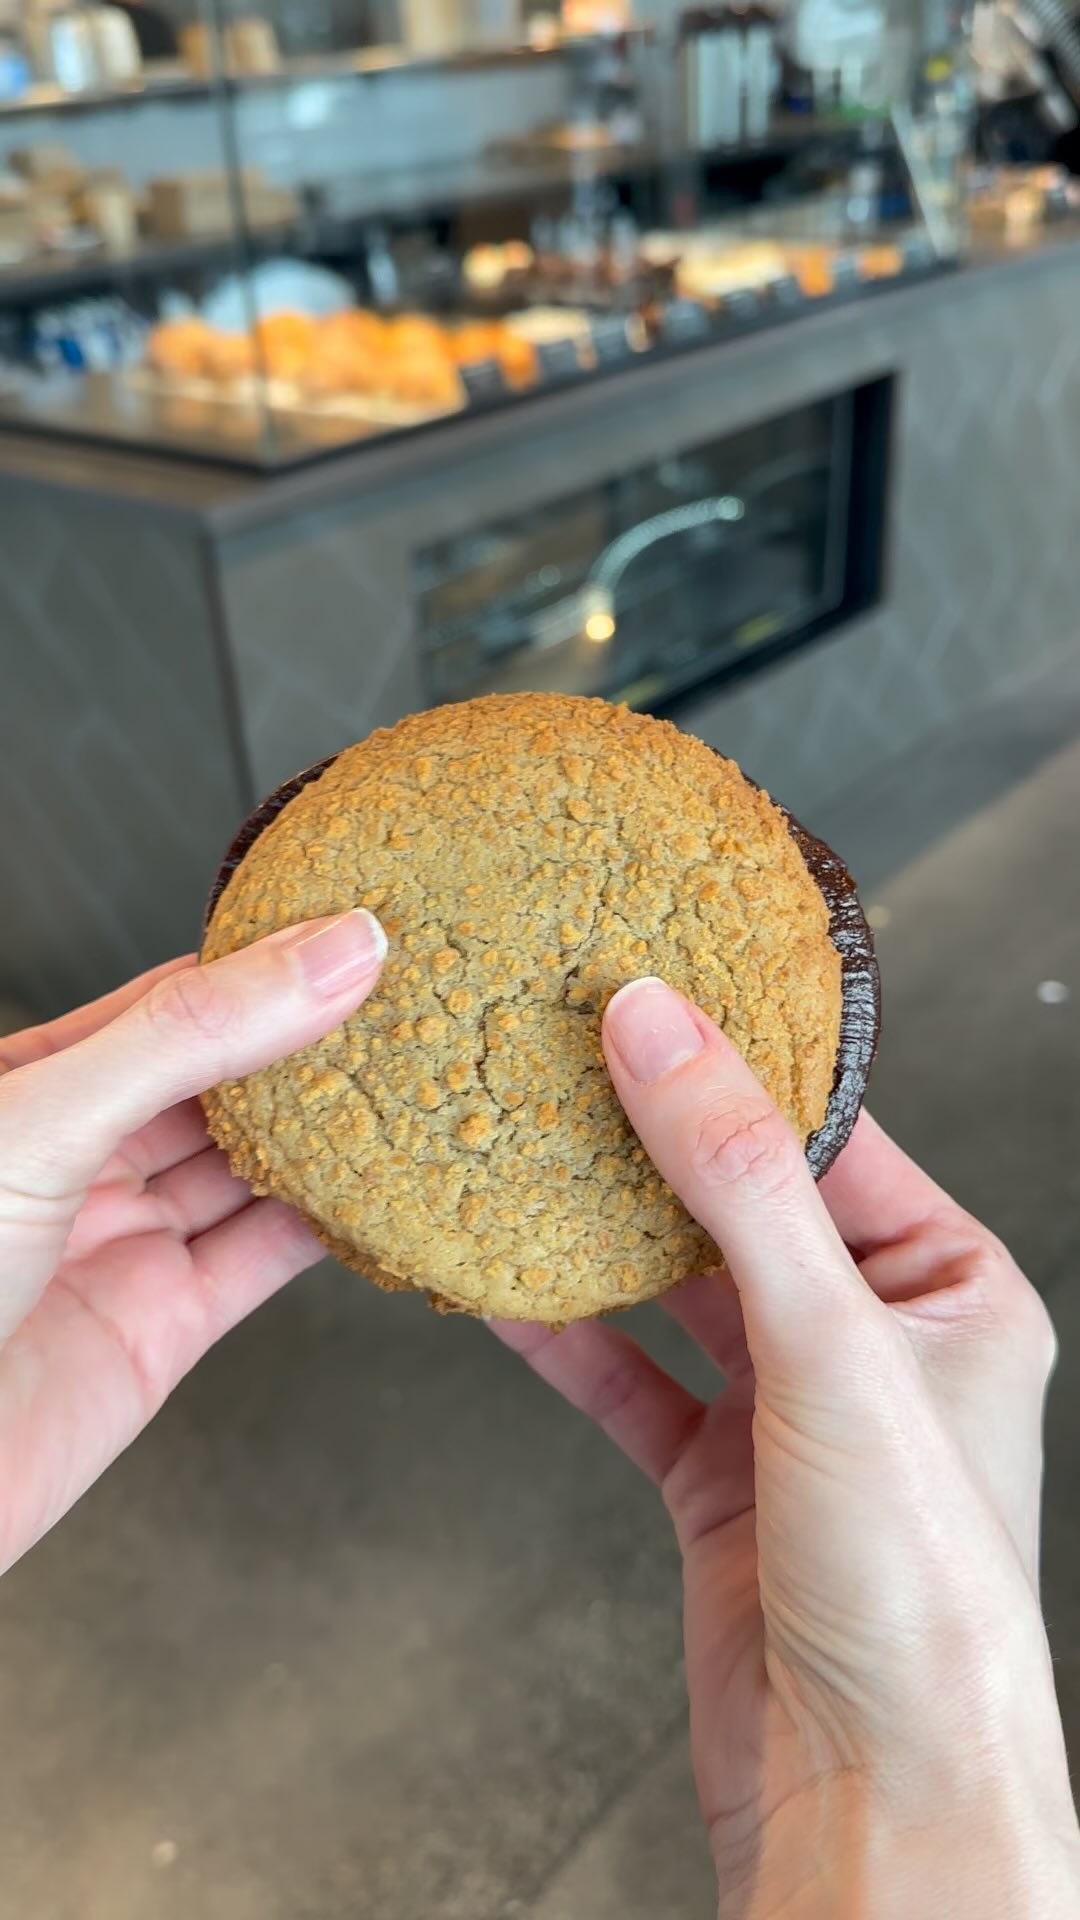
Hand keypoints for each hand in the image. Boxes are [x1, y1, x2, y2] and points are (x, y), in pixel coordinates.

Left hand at [0, 910, 384, 1576]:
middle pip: (225, 1080)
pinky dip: (334, 1229)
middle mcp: (81, 1154)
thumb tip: (326, 954)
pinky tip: (387, 1190)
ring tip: (421, 1080)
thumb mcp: (47, 1117)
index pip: (172, 1000)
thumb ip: (189, 1036)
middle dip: (314, 1044)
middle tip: (413, 1003)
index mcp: (33, 1082)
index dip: (268, 962)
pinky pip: (266, 1258)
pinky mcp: (164, 1325)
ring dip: (336, 1132)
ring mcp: (125, 1239)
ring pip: (254, 1168)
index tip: (359, 931)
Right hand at [496, 978, 1079, 1919]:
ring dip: (597, 1237)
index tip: (646, 995)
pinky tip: (504, 1290)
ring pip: (678, 1290)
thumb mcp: (830, 1342)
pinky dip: (567, 1337)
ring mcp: (793, 1411)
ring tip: (518, 1157)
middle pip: (744, 1205)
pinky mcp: (720, 1480)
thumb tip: (661, 1029)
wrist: (872, 1796)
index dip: (735, 1065)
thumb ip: (736, 1178)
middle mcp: (877, 1342)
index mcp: (953, 1290)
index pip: (832, 1138)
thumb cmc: (916, 1589)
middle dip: (653, 1143)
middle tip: (563, 1060)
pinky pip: (630, 1378)